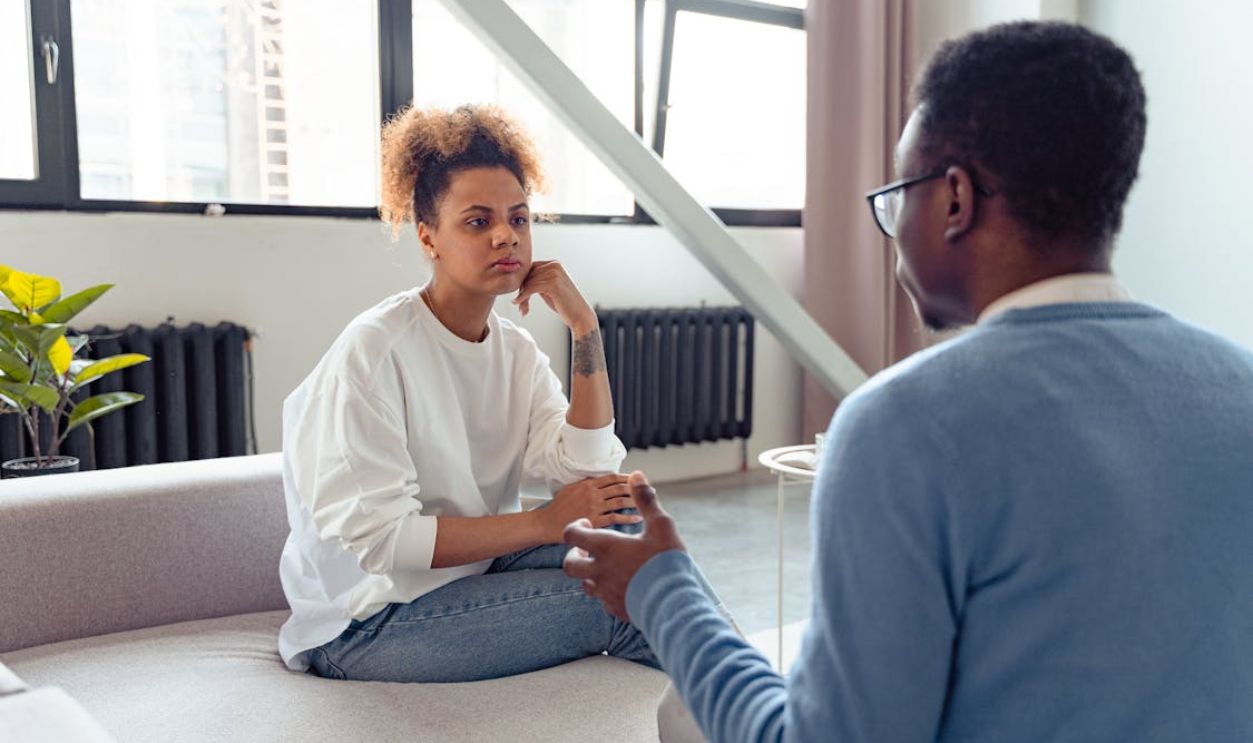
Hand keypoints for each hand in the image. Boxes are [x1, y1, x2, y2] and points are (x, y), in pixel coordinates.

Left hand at [513, 260, 596, 334]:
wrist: (579, 315)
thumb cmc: (564, 304)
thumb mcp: (549, 287)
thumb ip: (538, 280)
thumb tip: (518, 279)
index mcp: (554, 264)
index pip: (530, 268)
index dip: (522, 282)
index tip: (520, 296)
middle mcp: (554, 265)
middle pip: (527, 275)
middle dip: (522, 291)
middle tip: (520, 306)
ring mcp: (554, 274)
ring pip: (528, 283)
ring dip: (523, 297)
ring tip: (523, 309)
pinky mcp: (553, 284)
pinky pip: (531, 288)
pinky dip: (523, 297)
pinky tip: (519, 305)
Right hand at [538, 474, 641, 542]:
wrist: (546, 523)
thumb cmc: (559, 506)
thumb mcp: (571, 488)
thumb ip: (588, 484)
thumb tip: (604, 482)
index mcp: (588, 483)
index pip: (612, 477)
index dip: (628, 477)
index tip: (639, 479)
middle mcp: (592, 493)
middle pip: (619, 488)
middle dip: (637, 489)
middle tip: (651, 491)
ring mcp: (593, 507)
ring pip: (619, 501)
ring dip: (636, 502)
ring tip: (646, 504)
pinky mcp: (593, 521)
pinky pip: (615, 518)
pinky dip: (628, 518)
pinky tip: (637, 518)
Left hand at [563, 471, 685, 621]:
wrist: (674, 603)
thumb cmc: (666, 561)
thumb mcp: (660, 525)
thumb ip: (645, 500)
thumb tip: (636, 475)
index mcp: (605, 548)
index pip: (572, 534)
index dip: (575, 527)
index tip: (588, 524)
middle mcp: (599, 571)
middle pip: (569, 564)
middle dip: (575, 554)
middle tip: (589, 548)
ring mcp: (605, 593)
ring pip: (584, 583)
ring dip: (590, 573)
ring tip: (608, 566)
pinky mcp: (615, 609)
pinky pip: (602, 599)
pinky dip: (606, 591)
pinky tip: (622, 585)